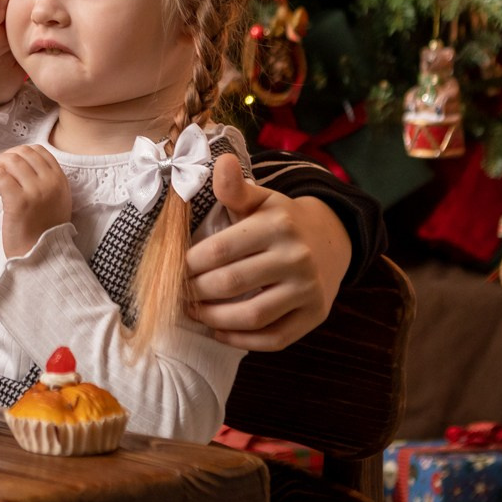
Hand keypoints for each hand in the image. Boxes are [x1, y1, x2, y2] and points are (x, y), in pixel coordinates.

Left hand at [0, 142, 70, 258]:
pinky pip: (0, 176)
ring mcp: (36, 191)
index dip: (18, 152)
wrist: (43, 258)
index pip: (39, 151)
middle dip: (3, 157)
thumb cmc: (43, 233)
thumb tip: (18, 164)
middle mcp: (50, 182)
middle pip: (22, 153)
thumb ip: (45, 182)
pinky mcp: (19, 202)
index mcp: (60, 180)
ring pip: (10, 161)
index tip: (8, 163)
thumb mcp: (55, 202)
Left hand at [185, 153, 351, 350]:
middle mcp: (297, 257)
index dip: (189, 264)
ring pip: (252, 315)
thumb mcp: (259, 199)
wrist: (328, 241)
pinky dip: (241, 340)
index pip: (221, 249)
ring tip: (194, 312)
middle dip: (196, 292)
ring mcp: (309, 289)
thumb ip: (234, 187)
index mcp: (279, 225)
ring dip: (214, 319)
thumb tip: (221, 160)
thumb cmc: (280, 221)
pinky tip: (219, 332)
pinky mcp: (315, 315)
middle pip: (231, 283)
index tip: (172, 269)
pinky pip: (273, 338)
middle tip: (178, 293)